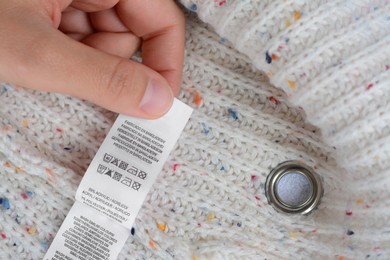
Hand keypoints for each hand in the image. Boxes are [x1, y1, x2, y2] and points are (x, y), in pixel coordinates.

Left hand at [0, 0, 184, 117]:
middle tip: (74, 78)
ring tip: (42, 58)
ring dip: (82, 62)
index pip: (163, 18)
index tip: (158, 102)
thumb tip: (157, 102)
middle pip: (132, 33)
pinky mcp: (55, 5)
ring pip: (105, 41)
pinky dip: (66, 56)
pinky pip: (82, 39)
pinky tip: (38, 52)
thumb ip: (102, 80)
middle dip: (110, 65)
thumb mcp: (35, 53)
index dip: (167, 63)